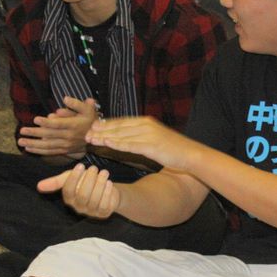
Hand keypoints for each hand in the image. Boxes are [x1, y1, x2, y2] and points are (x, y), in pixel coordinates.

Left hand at [18, 96, 97, 157]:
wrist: (98, 137)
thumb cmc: (90, 120)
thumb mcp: (87, 109)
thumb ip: (76, 104)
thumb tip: (65, 99)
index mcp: (74, 126)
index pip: (58, 124)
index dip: (47, 123)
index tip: (35, 119)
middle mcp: (69, 137)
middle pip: (49, 135)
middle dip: (34, 133)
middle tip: (21, 130)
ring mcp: (66, 145)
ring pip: (47, 146)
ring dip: (33, 144)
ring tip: (21, 141)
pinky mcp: (64, 151)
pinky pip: (50, 152)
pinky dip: (39, 151)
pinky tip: (28, 149)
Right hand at [36, 163, 118, 218]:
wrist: (107, 191)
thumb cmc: (86, 183)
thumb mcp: (71, 179)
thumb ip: (56, 182)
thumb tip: (38, 186)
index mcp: (69, 199)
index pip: (68, 190)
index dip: (74, 178)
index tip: (81, 165)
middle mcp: (78, 207)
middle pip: (82, 195)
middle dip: (89, 180)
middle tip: (94, 168)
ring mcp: (91, 212)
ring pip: (94, 199)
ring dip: (99, 184)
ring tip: (104, 172)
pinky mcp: (103, 213)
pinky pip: (104, 205)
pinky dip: (107, 192)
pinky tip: (109, 183)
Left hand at [86, 116, 200, 170]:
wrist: (190, 154)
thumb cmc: (173, 149)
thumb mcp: (156, 138)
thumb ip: (142, 135)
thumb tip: (129, 137)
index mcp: (146, 122)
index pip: (122, 122)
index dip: (106, 124)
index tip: (92, 127)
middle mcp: (145, 125)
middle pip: (118, 127)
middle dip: (101, 130)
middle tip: (86, 133)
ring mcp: (148, 135)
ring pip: (121, 135)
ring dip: (104, 137)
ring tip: (91, 139)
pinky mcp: (151, 146)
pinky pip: (130, 144)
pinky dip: (116, 144)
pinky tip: (106, 144)